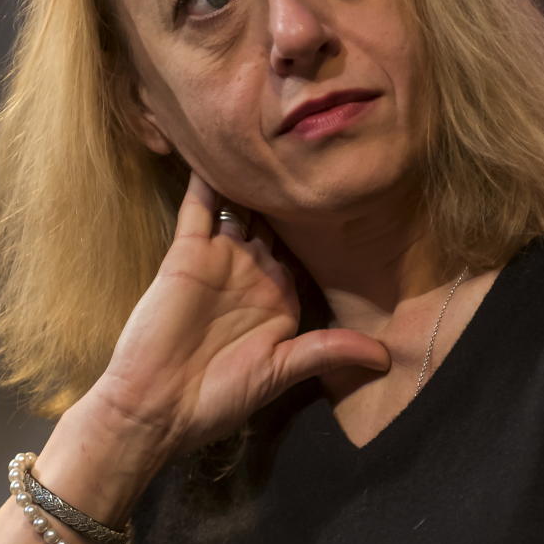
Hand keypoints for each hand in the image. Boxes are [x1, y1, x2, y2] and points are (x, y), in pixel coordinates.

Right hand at [88, 172, 389, 457]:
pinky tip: (221, 147)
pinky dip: (208, 178)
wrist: (155, 408)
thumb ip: (329, 350)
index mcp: (278, 296)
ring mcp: (219, 257)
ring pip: (241, 204)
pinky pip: (199, 206)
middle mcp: (251, 270)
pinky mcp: (186, 252)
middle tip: (316, 146)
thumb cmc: (218, 396)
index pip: (306, 249)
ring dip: (254, 176)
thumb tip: (388, 357)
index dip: (325, 222)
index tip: (351, 190)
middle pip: (275, 219)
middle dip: (292, 190)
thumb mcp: (281, 371)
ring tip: (273, 135)